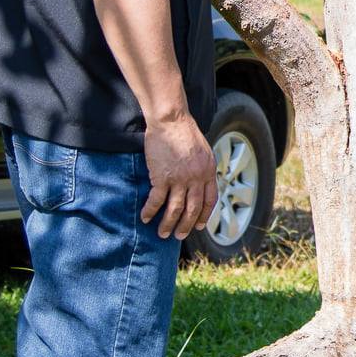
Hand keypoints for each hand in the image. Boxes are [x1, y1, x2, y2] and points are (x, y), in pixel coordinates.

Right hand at [142, 112, 216, 238]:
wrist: (171, 120)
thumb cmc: (184, 132)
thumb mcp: (203, 151)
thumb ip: (203, 169)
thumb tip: (201, 183)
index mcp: (208, 172)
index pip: (210, 200)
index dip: (204, 216)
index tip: (198, 226)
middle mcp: (196, 178)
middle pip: (193, 209)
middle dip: (185, 225)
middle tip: (179, 236)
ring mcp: (179, 179)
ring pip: (175, 209)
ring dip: (168, 224)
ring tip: (163, 233)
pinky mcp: (162, 177)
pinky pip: (156, 200)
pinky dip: (150, 211)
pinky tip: (145, 218)